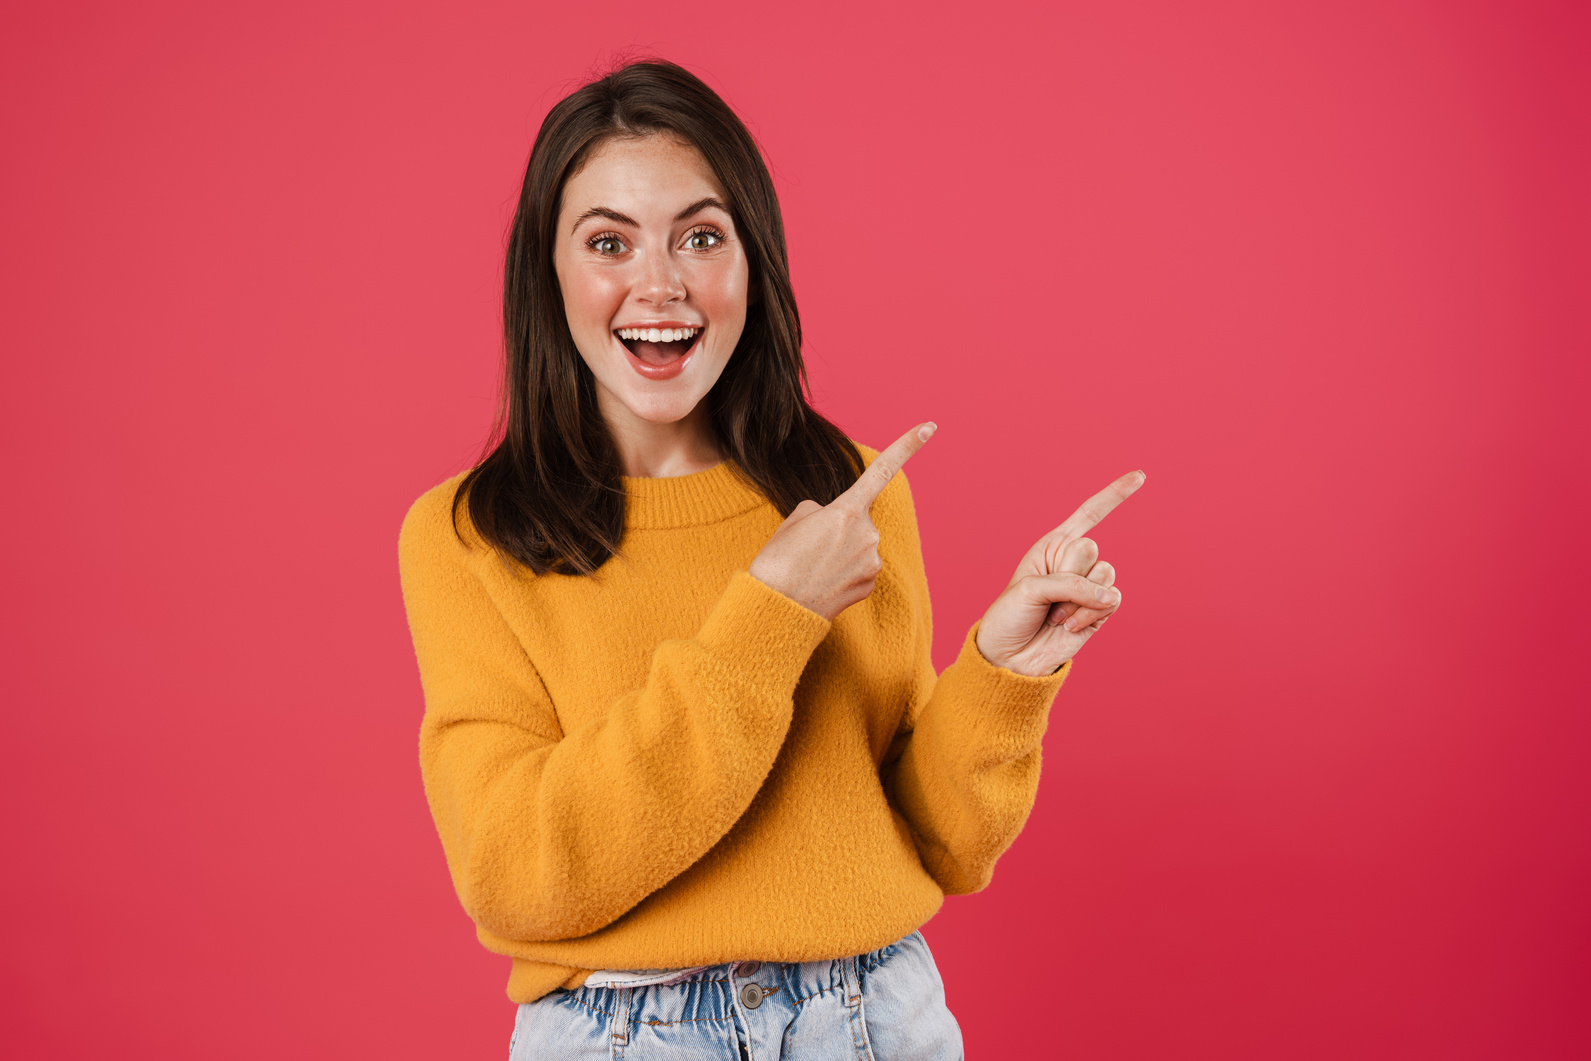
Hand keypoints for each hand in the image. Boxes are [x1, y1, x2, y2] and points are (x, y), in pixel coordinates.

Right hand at [749, 422, 935, 620]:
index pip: (882, 470)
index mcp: (848, 511)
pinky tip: (824, 581)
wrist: (778, 608)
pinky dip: (843, 572)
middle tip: (809, 547)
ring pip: (859, 545)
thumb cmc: (780, 561)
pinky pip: (860, 568)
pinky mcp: (870, 584)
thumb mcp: (796, 519)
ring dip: (840, 551)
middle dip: (839, 527)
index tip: (930, 427)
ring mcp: (872, 562)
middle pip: (858, 519)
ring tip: (812, 567)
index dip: (907, 446)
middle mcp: (868, 534)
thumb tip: (838, 524)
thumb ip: (824, 511)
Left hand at [974, 470, 1145, 676]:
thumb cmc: (1011, 616)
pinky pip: (1110, 600)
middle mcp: (1074, 562)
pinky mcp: (1100, 610)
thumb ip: (1071, 584)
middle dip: (1066, 574)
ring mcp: (1089, 586)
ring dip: (1077, 598)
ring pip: (1105, 574)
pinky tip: (1069, 625)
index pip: (1089, 513)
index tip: (1141, 476)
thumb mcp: (1031, 589)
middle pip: (1091, 549)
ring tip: (1056, 613)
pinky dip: (1089, 613)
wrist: (1010, 656)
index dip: (1115, 494)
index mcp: (1053, 545)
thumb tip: (1109, 596)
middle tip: (1046, 595)